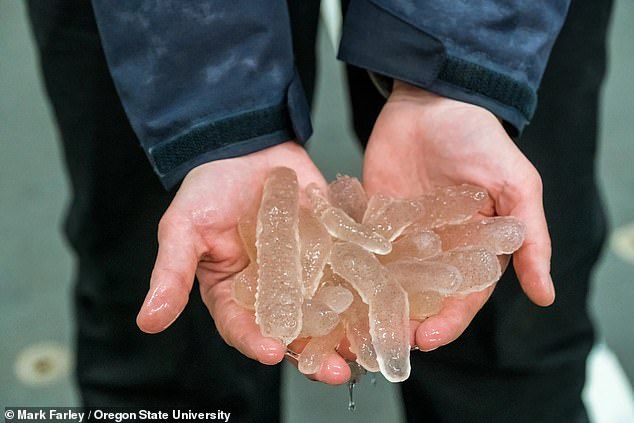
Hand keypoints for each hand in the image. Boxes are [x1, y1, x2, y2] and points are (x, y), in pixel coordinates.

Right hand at [136, 141, 350, 383]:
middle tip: (334, 370)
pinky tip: (388, 297)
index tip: (271, 351)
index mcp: (235, 295)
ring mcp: (309, 271)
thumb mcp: (182, 228)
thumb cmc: (207, 188)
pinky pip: (352, 269)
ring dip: (349, 329)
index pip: (244, 328)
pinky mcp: (335, 247)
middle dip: (313, 352)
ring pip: (331, 309)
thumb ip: (170, 273)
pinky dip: (370, 284)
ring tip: (368, 346)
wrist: (246, 147)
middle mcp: (276, 291)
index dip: (255, 342)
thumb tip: (147, 320)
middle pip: (295, 331)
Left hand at [363, 81, 553, 351]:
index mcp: (472, 249)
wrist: (432, 99)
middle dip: (405, 321)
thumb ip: (529, 238)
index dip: (449, 321)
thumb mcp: (516, 185)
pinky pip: (360, 247)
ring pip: (388, 279)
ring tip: (356, 325)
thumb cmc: (479, 139)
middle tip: (385, 342)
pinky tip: (335, 285)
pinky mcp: (371, 216)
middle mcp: (436, 249)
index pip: (463, 297)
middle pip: (421, 297)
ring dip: (374, 304)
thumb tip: (546, 296)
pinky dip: (349, 267)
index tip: (428, 339)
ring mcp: (401, 235)